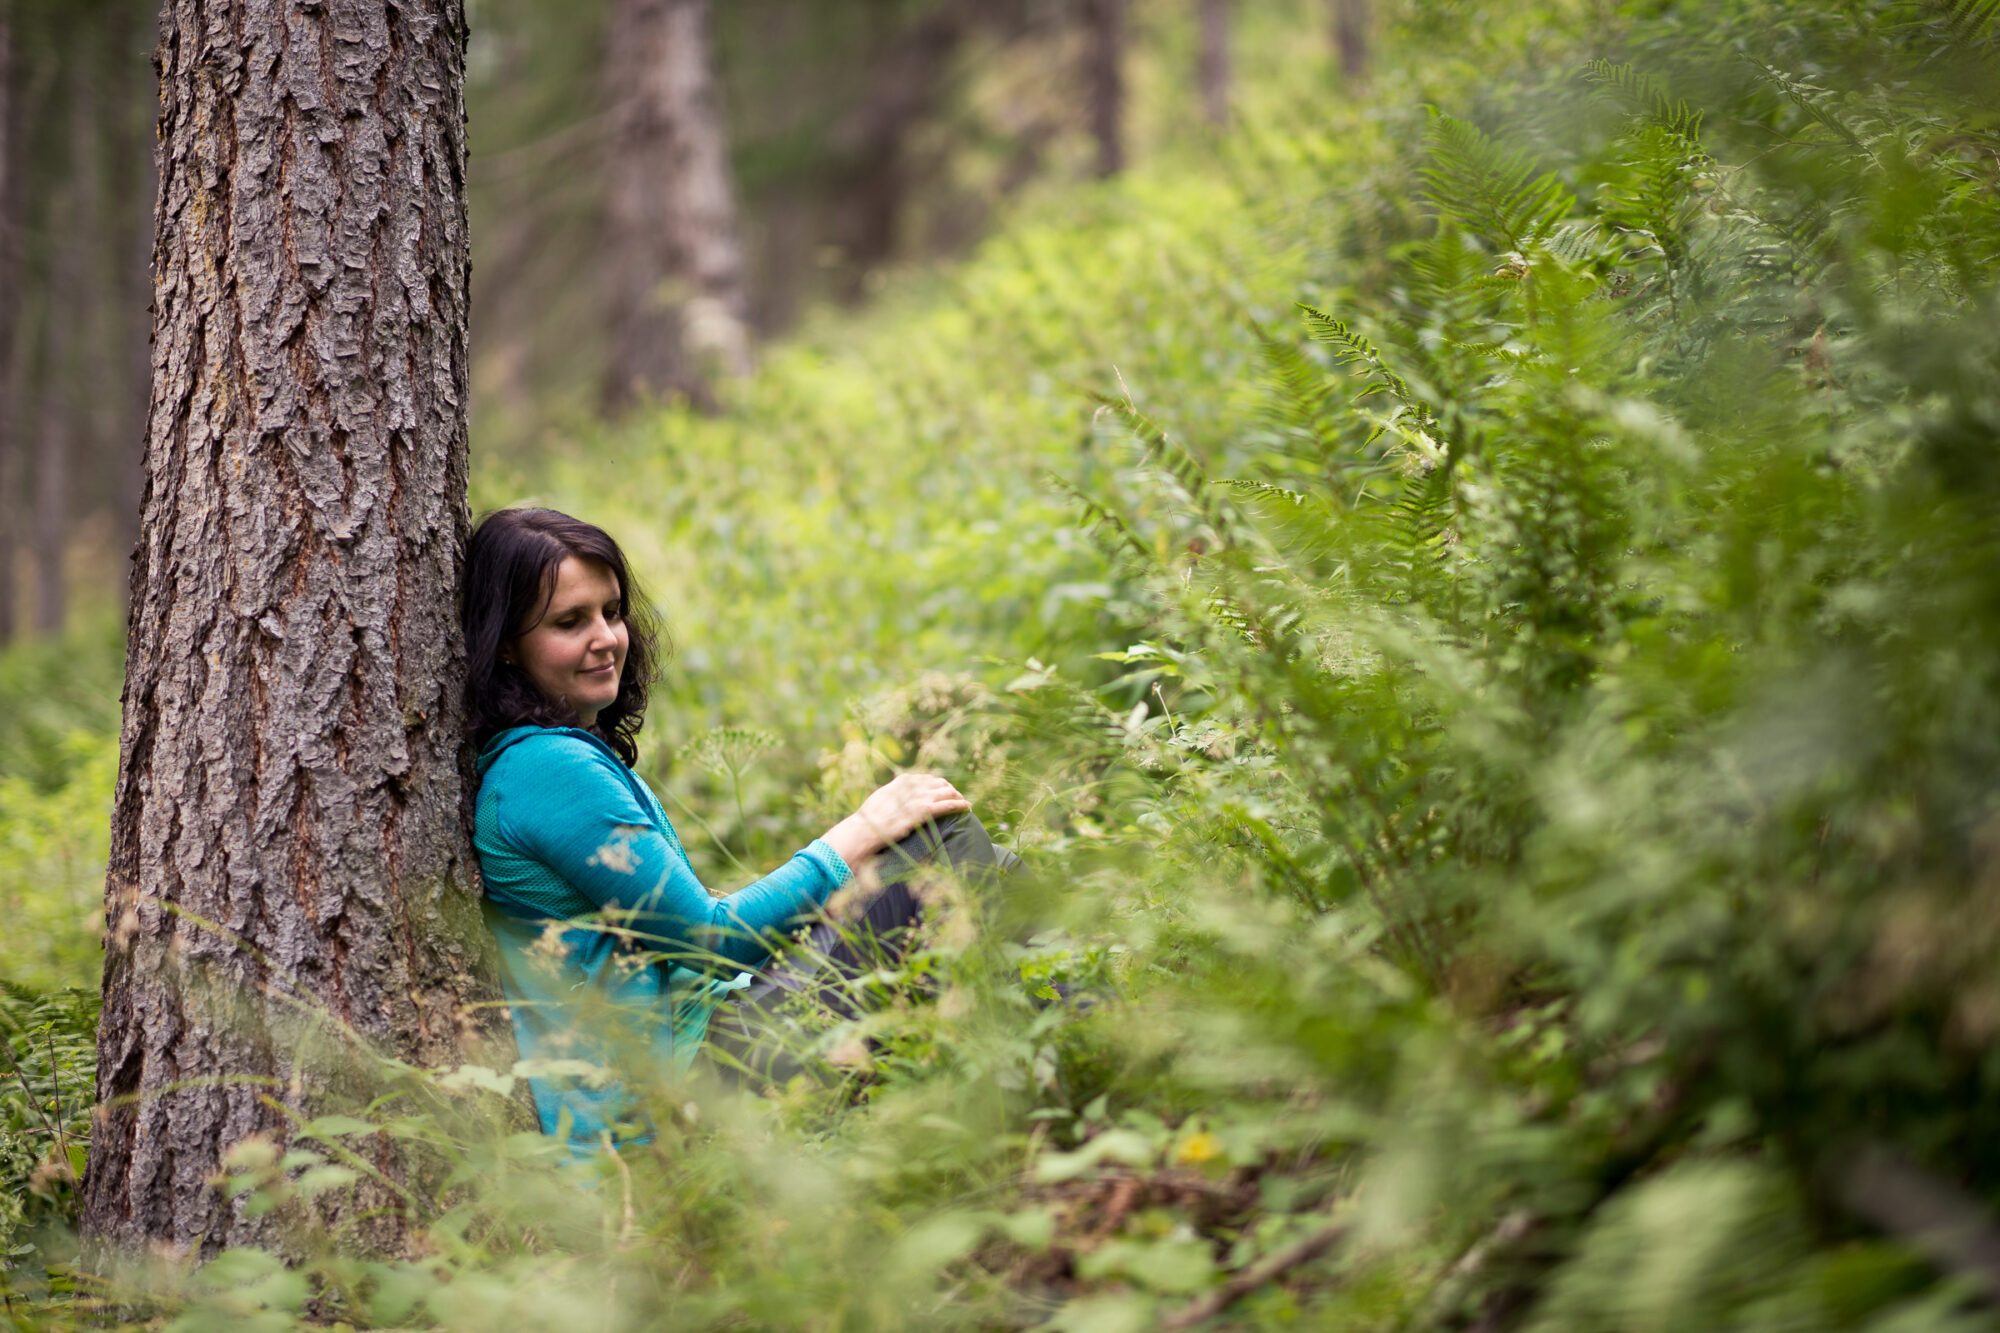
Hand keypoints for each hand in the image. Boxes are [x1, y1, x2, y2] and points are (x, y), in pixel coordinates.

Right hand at [822, 772, 970, 866]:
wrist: (865, 829)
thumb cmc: (869, 819)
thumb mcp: (881, 798)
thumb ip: (894, 793)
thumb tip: (898, 795)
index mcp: (903, 780)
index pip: (928, 778)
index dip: (939, 785)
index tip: (944, 791)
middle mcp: (913, 785)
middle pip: (941, 783)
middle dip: (951, 790)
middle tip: (957, 798)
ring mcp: (919, 797)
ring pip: (947, 792)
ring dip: (958, 797)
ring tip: (965, 803)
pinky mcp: (924, 811)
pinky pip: (948, 805)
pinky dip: (960, 805)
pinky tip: (967, 808)